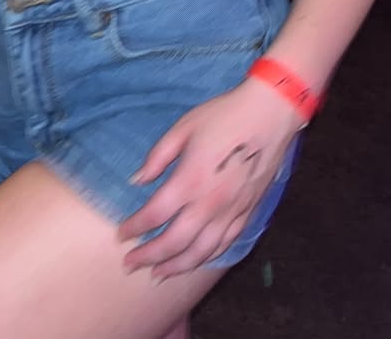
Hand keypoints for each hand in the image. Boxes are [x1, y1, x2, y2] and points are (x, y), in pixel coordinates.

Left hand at [118, 78, 302, 280]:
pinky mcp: (247, 212)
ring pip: (201, 252)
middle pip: (174, 243)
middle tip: (131, 263)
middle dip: (149, 256)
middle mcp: (209, 204)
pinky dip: (207, 257)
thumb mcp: (184, 127)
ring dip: (177, 267)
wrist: (269, 115)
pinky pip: (225, 244)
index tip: (121, 235)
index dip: (134, 228)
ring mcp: (231, 212)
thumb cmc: (224, 116)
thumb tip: (137, 180)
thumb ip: (158, 156)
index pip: (154, 215)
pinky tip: (196, 259)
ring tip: (159, 274)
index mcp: (189, 180)